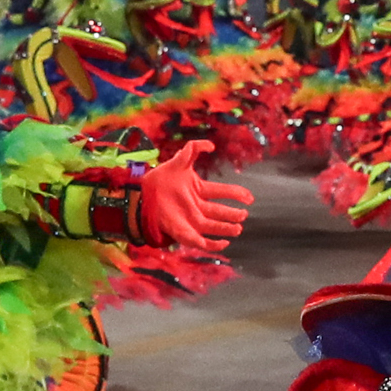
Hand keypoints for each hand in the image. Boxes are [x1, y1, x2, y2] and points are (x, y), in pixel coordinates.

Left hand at [137, 139, 251, 248]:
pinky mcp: (184, 233)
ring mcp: (192, 221)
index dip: (237, 194)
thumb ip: (192, 150)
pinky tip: (224, 244)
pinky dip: (213, 245)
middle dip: (233, 214)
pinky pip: (201, 242)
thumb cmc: (158, 181)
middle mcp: (198, 206)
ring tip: (237, 229)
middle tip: (243, 215)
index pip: (222, 192)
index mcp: (199, 190)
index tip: (249, 197)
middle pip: (220, 211)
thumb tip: (211, 145)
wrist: (140, 198)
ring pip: (214, 226)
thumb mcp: (176, 163)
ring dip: (226, 228)